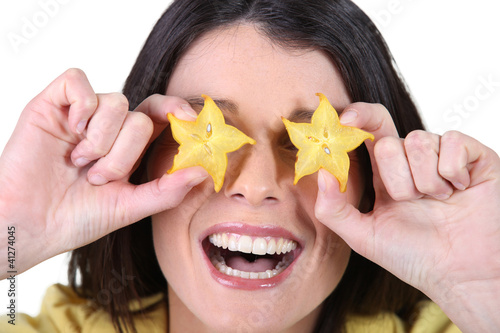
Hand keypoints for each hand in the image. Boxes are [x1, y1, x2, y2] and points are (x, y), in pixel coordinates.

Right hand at [0, 69, 206, 277]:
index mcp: (129, 147)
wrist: (28, 225)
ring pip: (115, 102)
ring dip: (102, 140)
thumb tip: (204, 171)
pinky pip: (79, 82)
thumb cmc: (76, 218)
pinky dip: (82, 106)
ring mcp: (81, 115)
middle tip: (99, 177)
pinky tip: (72, 132)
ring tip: (79, 164)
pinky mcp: (52, 105)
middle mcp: (108, 127)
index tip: (190, 121)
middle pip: (141, 116)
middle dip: (125, 153)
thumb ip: (167, 191)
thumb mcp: (129, 207)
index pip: (160, 115)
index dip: (177, 112)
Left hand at [314, 103, 499, 331]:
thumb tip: (321, 174)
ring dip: (425, 181)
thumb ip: (333, 210)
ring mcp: (442, 156)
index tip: (344, 120)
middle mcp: (412, 161)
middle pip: (389, 143)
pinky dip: (453, 172)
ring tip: (439, 201)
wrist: (462, 274)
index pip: (369, 132)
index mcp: (385, 174)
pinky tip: (460, 190)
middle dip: (396, 181)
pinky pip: (453, 142)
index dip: (357, 118)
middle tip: (413, 203)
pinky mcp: (474, 156)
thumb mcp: (363, 237)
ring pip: (418, 142)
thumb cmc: (414, 256)